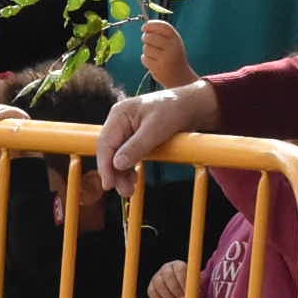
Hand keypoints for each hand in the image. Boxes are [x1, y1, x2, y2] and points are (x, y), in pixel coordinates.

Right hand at [98, 85, 217, 193]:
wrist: (192, 106)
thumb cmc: (175, 110)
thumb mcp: (156, 129)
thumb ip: (136, 146)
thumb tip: (117, 164)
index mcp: (119, 114)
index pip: (105, 143)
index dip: (105, 165)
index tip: (109, 184)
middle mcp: (119, 122)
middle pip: (110, 152)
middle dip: (115, 173)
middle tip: (124, 191)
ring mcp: (127, 131)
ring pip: (117, 157)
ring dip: (122, 174)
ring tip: (129, 191)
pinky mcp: (135, 139)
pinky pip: (127, 156)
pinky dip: (129, 169)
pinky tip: (133, 180)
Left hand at [140, 18, 193, 90]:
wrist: (181, 77)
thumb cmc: (174, 57)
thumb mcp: (174, 43)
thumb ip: (162, 34)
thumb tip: (145, 26)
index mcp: (176, 39)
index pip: (162, 26)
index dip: (151, 25)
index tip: (144, 27)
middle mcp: (172, 48)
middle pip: (149, 37)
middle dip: (145, 38)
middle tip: (148, 41)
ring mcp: (165, 58)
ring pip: (146, 48)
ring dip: (147, 51)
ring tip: (155, 55)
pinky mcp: (158, 68)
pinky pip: (145, 59)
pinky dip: (146, 60)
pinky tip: (154, 63)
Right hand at [146, 258, 192, 297]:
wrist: (178, 292)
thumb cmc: (189, 287)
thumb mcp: (194, 285)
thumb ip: (194, 286)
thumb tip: (193, 293)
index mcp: (178, 265)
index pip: (179, 269)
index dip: (182, 280)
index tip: (187, 291)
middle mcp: (166, 268)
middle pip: (168, 275)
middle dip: (175, 289)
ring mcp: (157, 276)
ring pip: (159, 284)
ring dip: (168, 296)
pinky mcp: (151, 286)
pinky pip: (152, 292)